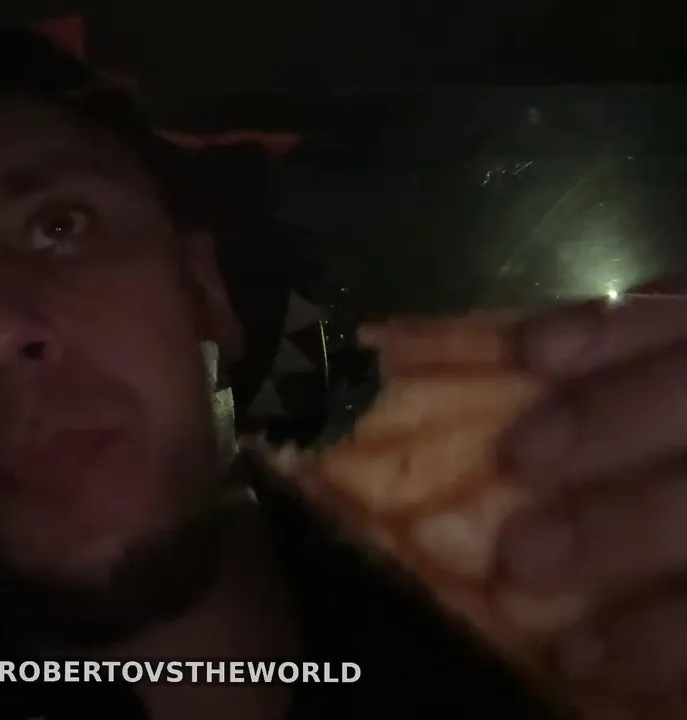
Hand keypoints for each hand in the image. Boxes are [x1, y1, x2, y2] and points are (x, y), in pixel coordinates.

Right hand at [497, 272, 686, 699]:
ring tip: (516, 454)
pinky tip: (534, 350)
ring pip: (686, 384)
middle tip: (523, 556)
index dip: (657, 634)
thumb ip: (680, 609)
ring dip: (595, 419)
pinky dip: (603, 325)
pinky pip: (675, 297)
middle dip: (615, 527)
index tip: (574, 655)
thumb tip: (583, 633)